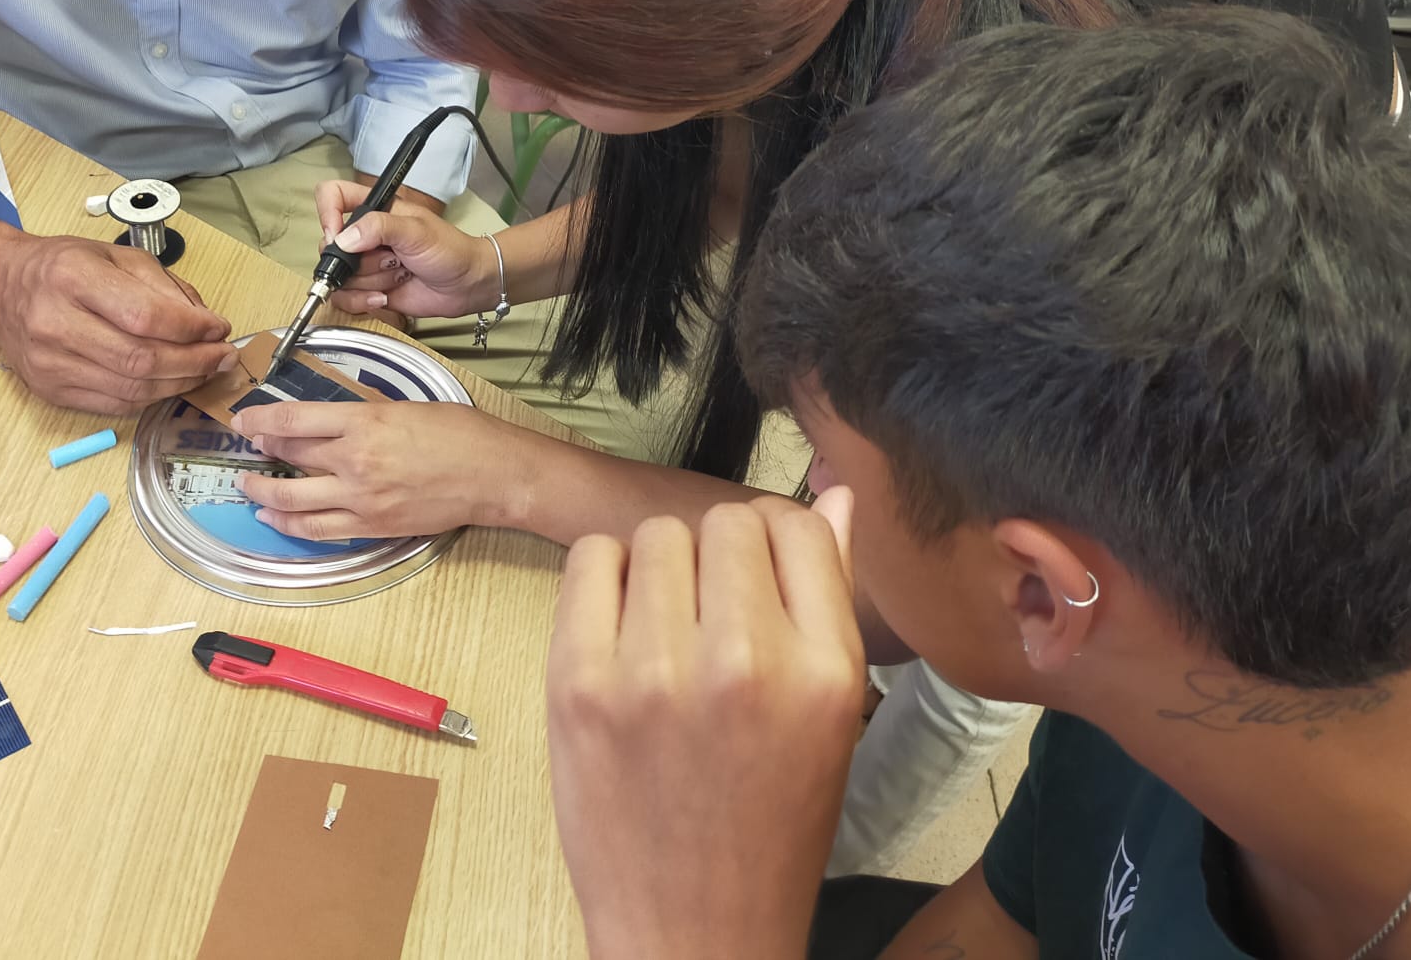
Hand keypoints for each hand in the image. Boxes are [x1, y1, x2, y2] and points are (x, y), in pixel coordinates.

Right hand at [0, 234, 235, 413]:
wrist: (1, 288)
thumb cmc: (63, 267)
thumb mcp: (115, 256)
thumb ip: (164, 286)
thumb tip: (207, 323)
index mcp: (73, 277)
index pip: (145, 316)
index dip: (191, 329)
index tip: (219, 328)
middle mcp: (55, 322)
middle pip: (141, 359)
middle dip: (195, 362)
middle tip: (222, 356)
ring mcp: (49, 363)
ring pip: (132, 389)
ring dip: (179, 384)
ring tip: (204, 371)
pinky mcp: (49, 390)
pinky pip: (115, 404)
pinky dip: (152, 397)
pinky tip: (171, 382)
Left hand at [228, 399, 519, 537]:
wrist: (492, 475)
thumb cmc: (460, 434)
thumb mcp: (405, 406)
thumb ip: (365, 413)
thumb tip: (333, 419)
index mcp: (365, 421)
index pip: (294, 419)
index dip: (260, 419)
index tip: (244, 419)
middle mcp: (355, 460)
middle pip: (289, 455)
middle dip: (261, 450)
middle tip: (248, 445)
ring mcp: (361, 498)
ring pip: (293, 499)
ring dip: (263, 491)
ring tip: (249, 485)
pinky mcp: (371, 526)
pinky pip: (317, 529)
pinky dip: (288, 524)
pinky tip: (274, 517)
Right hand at [313, 179, 496, 319]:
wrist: (466, 285)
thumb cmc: (450, 250)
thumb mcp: (416, 230)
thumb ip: (379, 227)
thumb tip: (344, 238)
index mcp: (375, 209)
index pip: (332, 196)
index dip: (327, 213)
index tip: (338, 235)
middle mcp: (365, 235)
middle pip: (332, 245)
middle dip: (361, 260)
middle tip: (391, 259)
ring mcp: (365, 263)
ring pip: (341, 276)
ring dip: (371, 280)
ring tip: (399, 274)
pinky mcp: (368, 288)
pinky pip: (346, 297)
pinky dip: (363, 300)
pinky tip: (385, 295)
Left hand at [547, 493, 866, 959]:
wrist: (694, 928)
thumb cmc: (768, 824)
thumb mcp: (830, 717)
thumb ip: (828, 599)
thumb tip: (832, 494)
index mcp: (824, 671)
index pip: (799, 526)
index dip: (777, 542)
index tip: (761, 578)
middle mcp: (745, 662)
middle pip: (725, 523)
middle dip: (718, 560)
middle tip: (711, 620)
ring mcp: (654, 670)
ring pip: (656, 536)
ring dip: (660, 571)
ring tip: (666, 634)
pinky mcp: (578, 682)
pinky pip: (591, 560)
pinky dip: (602, 580)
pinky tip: (619, 632)